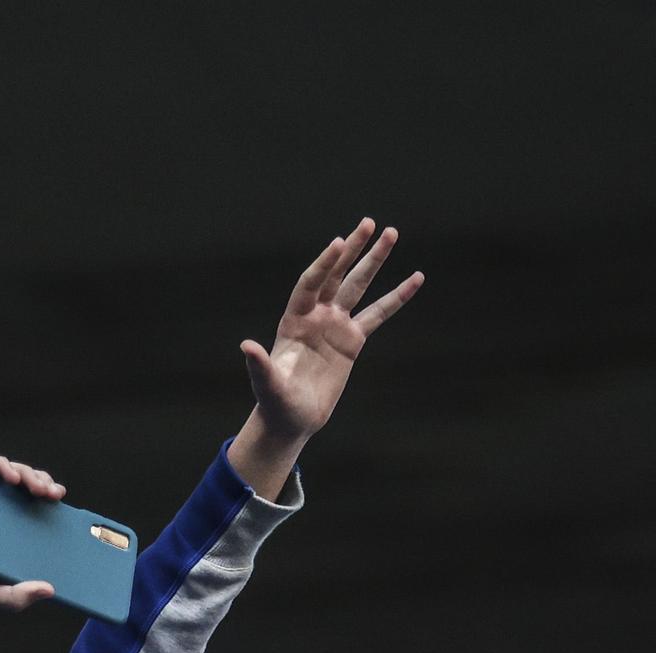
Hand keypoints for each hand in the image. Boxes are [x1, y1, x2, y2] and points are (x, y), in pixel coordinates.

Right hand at [0, 454, 60, 608]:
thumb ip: (15, 595)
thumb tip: (50, 590)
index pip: (19, 505)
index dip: (41, 501)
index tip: (59, 506)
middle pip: (14, 485)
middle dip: (38, 483)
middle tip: (54, 495)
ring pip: (0, 470)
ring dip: (24, 471)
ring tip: (38, 486)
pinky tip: (13, 477)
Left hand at [242, 219, 421, 438]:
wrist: (292, 418)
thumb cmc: (275, 403)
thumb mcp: (267, 384)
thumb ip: (259, 364)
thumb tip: (246, 346)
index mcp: (293, 321)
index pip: (310, 284)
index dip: (323, 265)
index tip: (337, 243)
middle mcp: (315, 316)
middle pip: (336, 275)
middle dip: (352, 249)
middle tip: (369, 222)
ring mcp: (335, 325)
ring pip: (358, 286)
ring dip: (374, 261)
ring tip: (391, 233)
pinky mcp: (352, 340)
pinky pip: (379, 313)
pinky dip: (397, 296)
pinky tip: (416, 278)